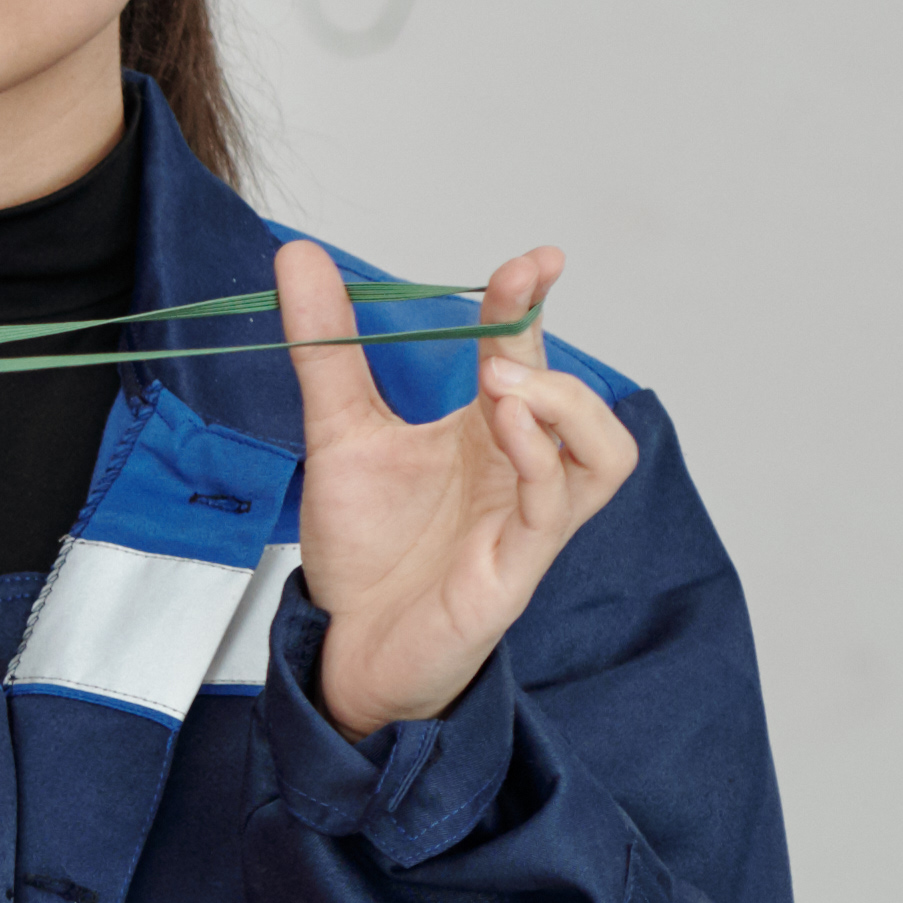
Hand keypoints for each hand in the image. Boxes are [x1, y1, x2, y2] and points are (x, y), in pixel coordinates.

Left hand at [278, 239, 639, 735]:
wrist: (346, 646)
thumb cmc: (366, 548)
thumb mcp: (336, 433)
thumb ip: (326, 349)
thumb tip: (299, 255)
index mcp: (486, 433)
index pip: (526, 355)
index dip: (532, 304)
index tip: (535, 260)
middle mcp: (518, 471)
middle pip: (574, 401)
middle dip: (549, 345)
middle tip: (513, 298)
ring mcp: (524, 521)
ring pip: (604, 457)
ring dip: (567, 407)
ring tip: (505, 380)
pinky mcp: (514, 571)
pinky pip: (554, 513)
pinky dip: (540, 466)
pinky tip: (503, 429)